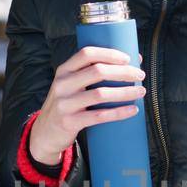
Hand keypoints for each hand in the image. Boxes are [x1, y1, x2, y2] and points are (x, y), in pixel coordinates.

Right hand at [29, 47, 145, 164]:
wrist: (45, 133)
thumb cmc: (67, 104)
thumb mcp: (71, 85)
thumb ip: (92, 73)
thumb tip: (133, 60)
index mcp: (64, 70)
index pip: (87, 53)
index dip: (109, 53)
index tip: (128, 59)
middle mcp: (62, 84)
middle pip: (97, 71)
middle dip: (123, 72)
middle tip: (140, 75)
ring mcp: (65, 104)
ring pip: (101, 94)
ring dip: (125, 92)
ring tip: (141, 91)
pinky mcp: (70, 122)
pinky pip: (99, 116)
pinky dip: (119, 112)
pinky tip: (132, 110)